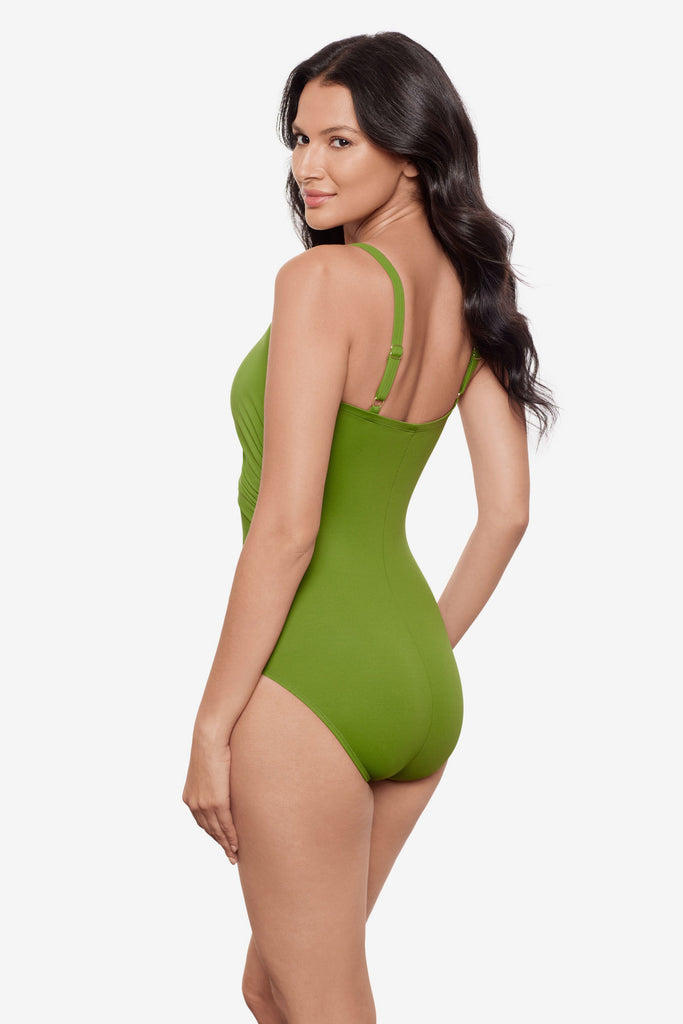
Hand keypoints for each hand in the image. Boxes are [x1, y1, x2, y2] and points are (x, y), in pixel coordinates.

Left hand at [182, 731, 239, 864]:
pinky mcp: (215, 801)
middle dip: (219, 843)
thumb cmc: (212, 746)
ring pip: (216, 830)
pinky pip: (224, 824)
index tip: (221, 843)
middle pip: (208, 829)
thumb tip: (223, 780)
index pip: (202, 821)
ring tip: (234, 855)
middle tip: (230, 856)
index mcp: (190, 796)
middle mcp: (194, 803)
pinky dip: (230, 837)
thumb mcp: (208, 767)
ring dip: (226, 844)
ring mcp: (204, 804)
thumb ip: (213, 780)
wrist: (209, 738)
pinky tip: (235, 845)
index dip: (212, 833)